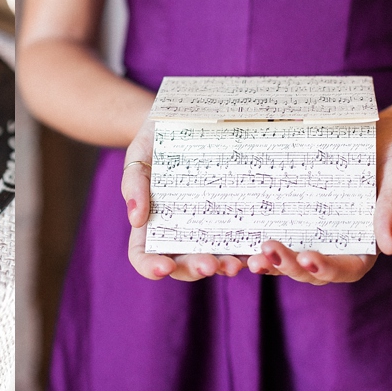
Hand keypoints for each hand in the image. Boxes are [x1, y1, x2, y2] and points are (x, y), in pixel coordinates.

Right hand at [121, 119, 246, 280]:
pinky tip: (257, 249)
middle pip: (181, 265)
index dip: (150, 267)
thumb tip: (136, 220)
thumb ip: (134, 184)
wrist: (187, 121)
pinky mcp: (231, 219)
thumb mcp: (139, 154)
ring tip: (235, 264)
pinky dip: (248, 250)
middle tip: (209, 265)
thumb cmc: (155, 140)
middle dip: (195, 269)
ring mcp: (206, 228)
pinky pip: (240, 240)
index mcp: (149, 225)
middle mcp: (178, 233)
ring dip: (224, 266)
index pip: (143, 256)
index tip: (164, 267)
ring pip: (213, 259)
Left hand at [246, 111, 391, 283]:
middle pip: (311, 268)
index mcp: (366, 244)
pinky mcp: (298, 212)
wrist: (384, 134)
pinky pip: (279, 227)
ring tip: (251, 257)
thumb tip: (390, 247)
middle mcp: (337, 244)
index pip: (347, 268)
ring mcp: (315, 230)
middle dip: (288, 266)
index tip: (308, 258)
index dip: (326, 269)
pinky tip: (240, 235)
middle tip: (267, 252)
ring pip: (291, 256)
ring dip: (271, 260)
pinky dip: (260, 235)